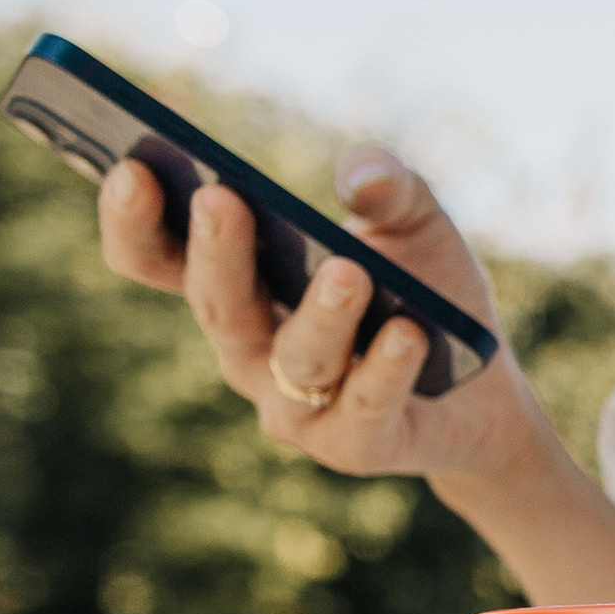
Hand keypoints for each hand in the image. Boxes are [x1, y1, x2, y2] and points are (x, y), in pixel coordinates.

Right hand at [97, 146, 547, 485]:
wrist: (484, 389)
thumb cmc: (425, 292)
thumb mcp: (414, 225)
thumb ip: (390, 189)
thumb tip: (363, 176)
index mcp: (238, 290)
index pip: (157, 259)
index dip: (133, 220)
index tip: (130, 167)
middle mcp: (249, 351)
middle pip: (219, 306)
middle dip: (217, 252)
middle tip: (218, 197)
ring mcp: (297, 407)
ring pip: (296, 360)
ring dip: (320, 315)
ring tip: (345, 271)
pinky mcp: (356, 446)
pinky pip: (365, 407)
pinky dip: (386, 369)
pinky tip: (408, 334)